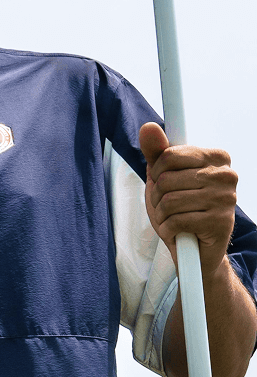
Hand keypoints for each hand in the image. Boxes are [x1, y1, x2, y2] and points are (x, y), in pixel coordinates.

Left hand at [139, 123, 237, 275]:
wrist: (196, 250)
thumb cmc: (180, 209)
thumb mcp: (163, 178)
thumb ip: (156, 152)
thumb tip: (148, 126)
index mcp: (217, 157)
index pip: (169, 155)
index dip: (157, 172)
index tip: (163, 182)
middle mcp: (227, 175)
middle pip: (167, 178)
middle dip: (158, 196)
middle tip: (167, 206)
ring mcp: (226, 198)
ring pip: (170, 200)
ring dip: (162, 214)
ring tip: (172, 218)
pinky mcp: (221, 222)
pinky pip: (176, 220)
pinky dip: (168, 229)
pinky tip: (177, 232)